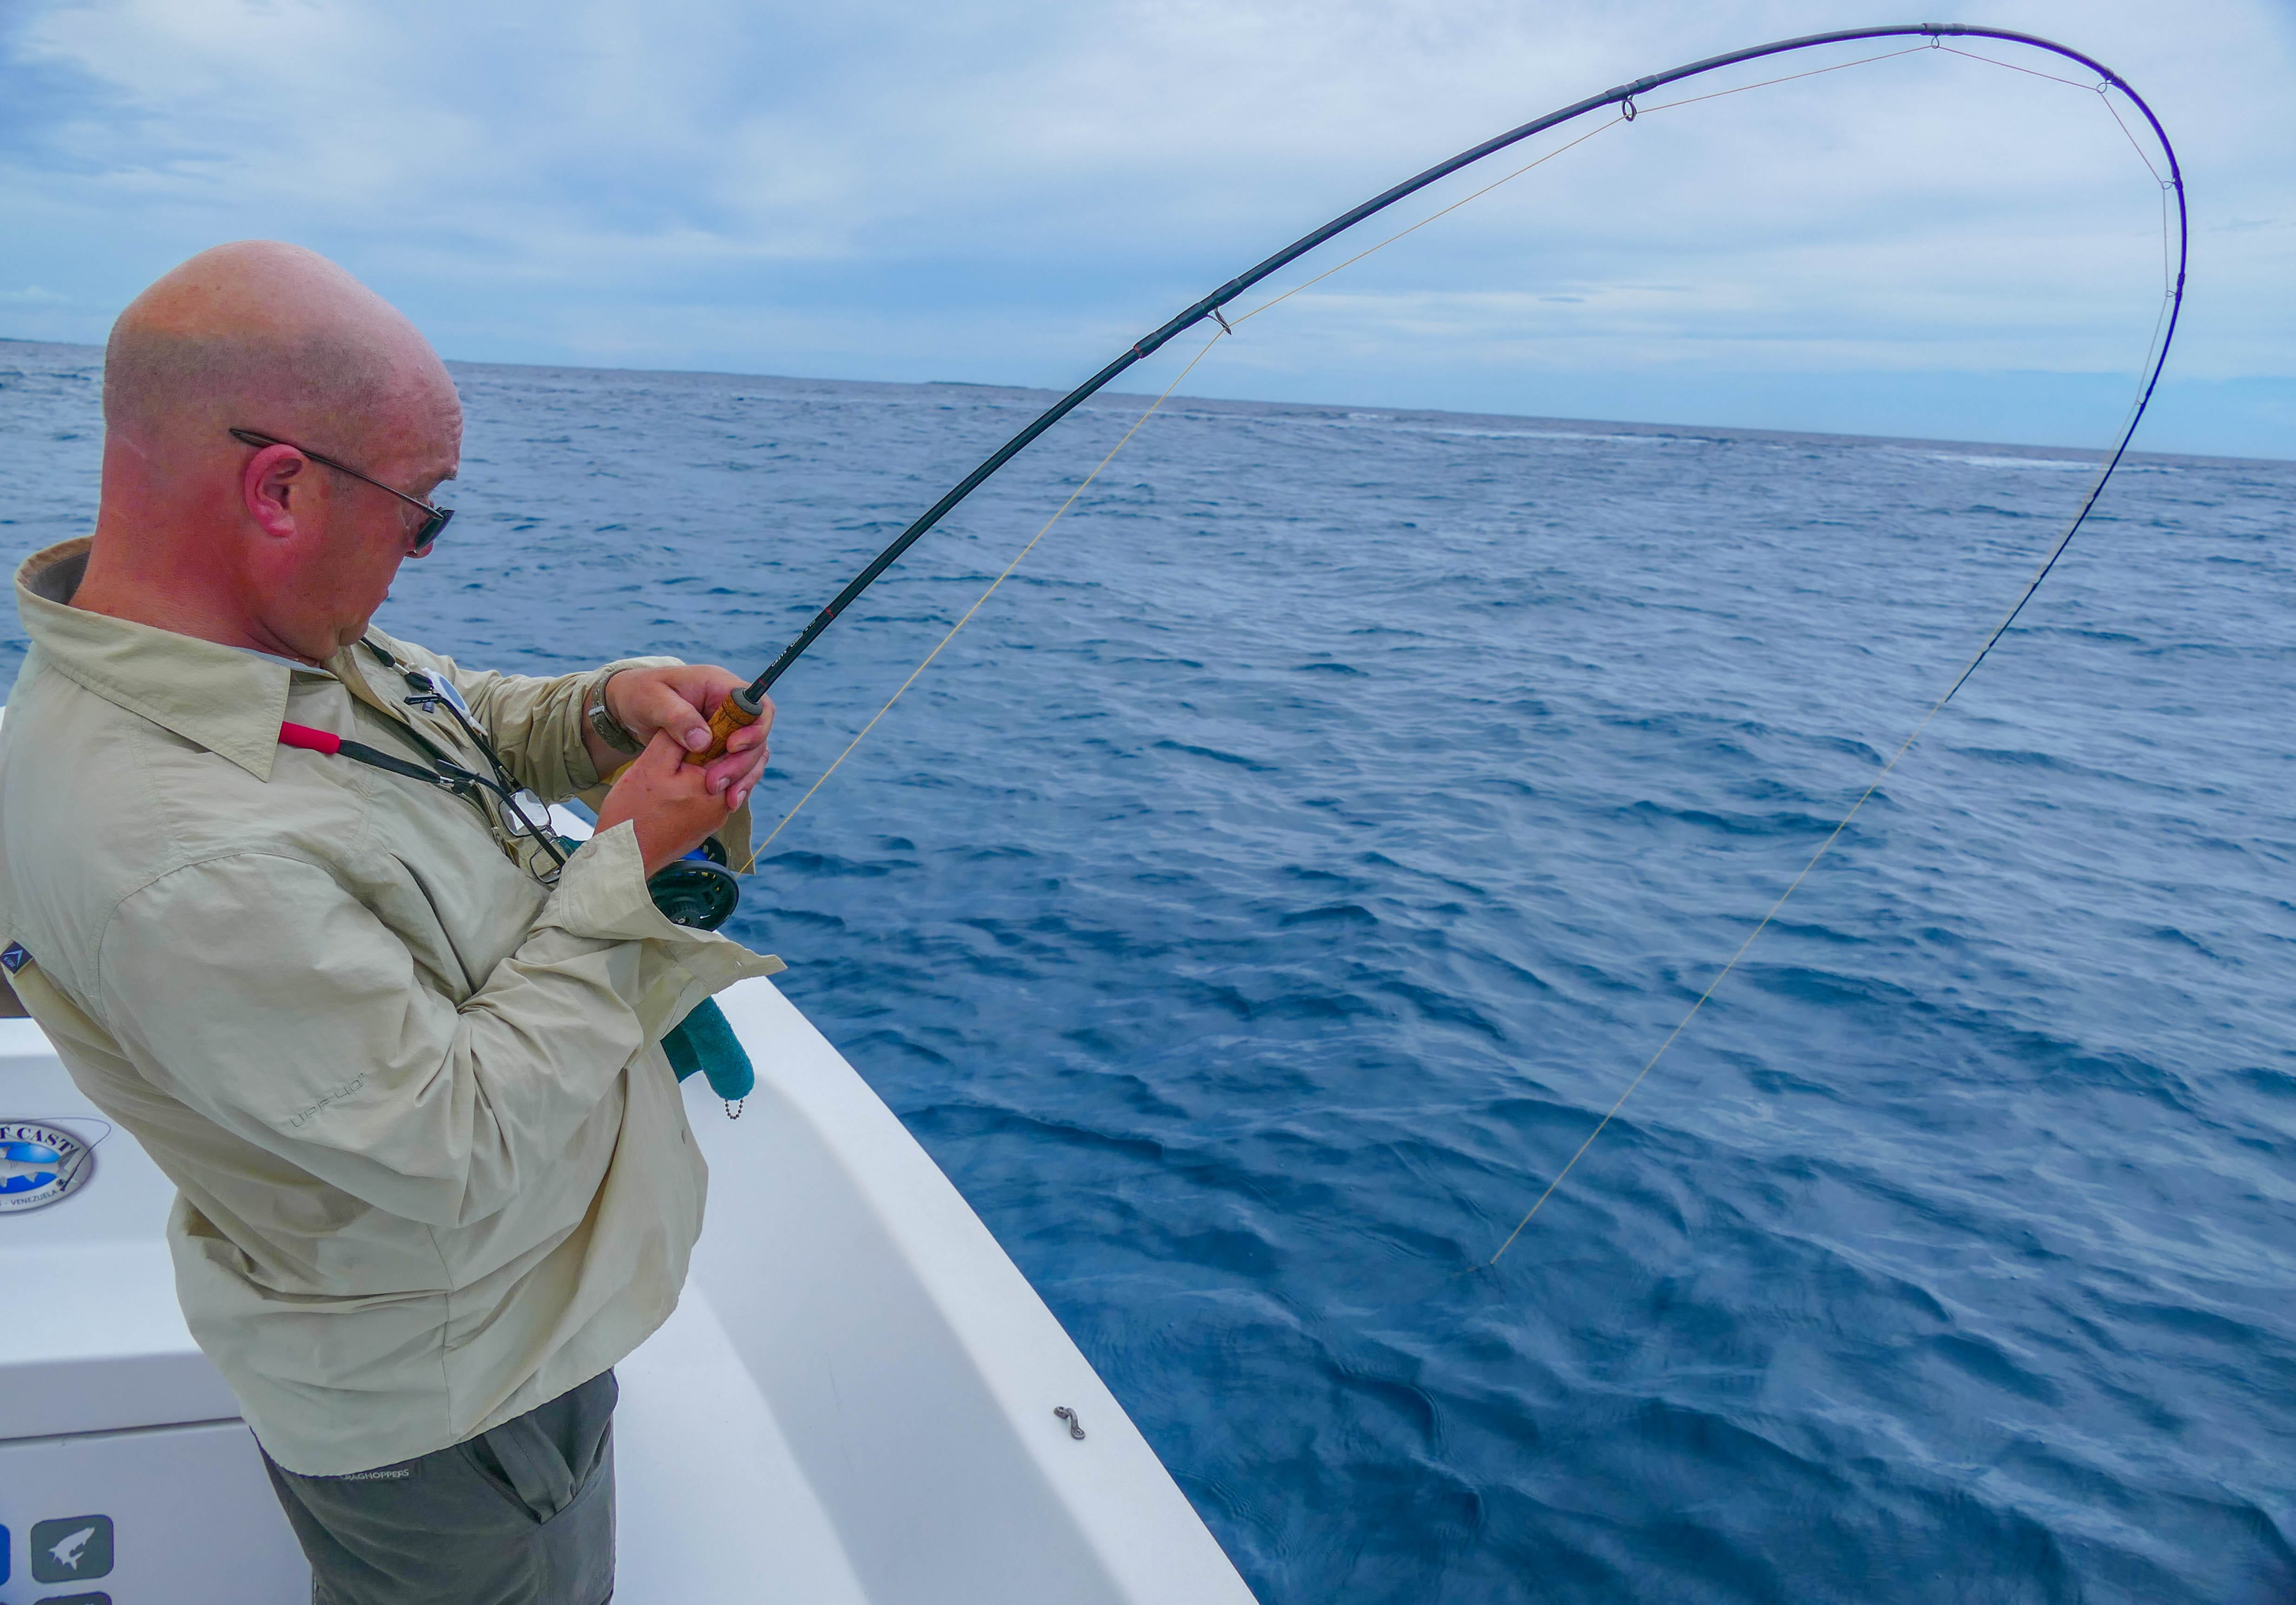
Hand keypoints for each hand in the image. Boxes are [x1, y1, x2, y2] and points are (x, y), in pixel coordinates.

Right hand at [593, 733, 736, 875]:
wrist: (623, 857)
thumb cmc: (633, 812)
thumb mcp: (652, 764)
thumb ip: (676, 739)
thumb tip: (696, 720)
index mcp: (717, 786)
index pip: (736, 747)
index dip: (724, 727)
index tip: (708, 716)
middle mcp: (724, 806)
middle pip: (734, 765)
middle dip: (720, 746)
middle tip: (697, 732)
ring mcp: (716, 820)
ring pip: (724, 781)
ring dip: (711, 765)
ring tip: (686, 753)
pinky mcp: (704, 828)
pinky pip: (713, 797)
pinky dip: (704, 783)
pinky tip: (683, 777)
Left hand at [601, 665, 773, 810]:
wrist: (628, 706)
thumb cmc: (639, 694)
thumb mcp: (651, 700)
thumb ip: (677, 716)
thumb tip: (704, 742)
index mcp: (719, 686)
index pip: (757, 706)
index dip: (754, 729)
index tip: (732, 748)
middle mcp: (730, 708)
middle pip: (757, 736)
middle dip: (742, 763)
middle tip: (716, 783)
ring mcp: (727, 728)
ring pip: (752, 755)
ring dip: (742, 777)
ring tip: (727, 799)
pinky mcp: (720, 747)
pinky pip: (738, 766)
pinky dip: (735, 783)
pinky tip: (727, 800)